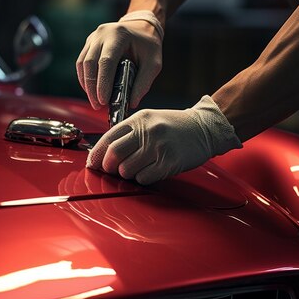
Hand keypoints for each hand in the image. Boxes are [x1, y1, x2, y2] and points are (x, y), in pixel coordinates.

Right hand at [76, 19, 161, 109]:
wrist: (142, 26)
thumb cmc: (148, 45)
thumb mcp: (154, 63)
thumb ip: (144, 83)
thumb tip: (131, 103)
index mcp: (118, 35)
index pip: (106, 61)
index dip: (103, 83)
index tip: (104, 100)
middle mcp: (102, 34)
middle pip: (89, 63)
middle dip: (92, 87)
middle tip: (98, 105)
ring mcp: (93, 38)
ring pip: (82, 64)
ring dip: (87, 85)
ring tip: (95, 101)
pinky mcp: (89, 44)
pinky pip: (82, 63)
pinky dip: (85, 78)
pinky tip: (92, 90)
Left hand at [86, 95, 241, 184]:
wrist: (205, 128)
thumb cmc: (175, 126)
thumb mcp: (151, 119)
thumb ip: (129, 132)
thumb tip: (104, 153)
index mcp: (140, 119)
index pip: (109, 137)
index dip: (97, 153)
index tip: (93, 163)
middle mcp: (148, 132)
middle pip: (114, 154)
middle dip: (108, 167)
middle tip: (111, 170)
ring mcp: (159, 147)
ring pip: (127, 169)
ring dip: (126, 174)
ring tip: (135, 170)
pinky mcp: (169, 163)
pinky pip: (144, 178)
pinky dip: (141, 179)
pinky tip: (148, 172)